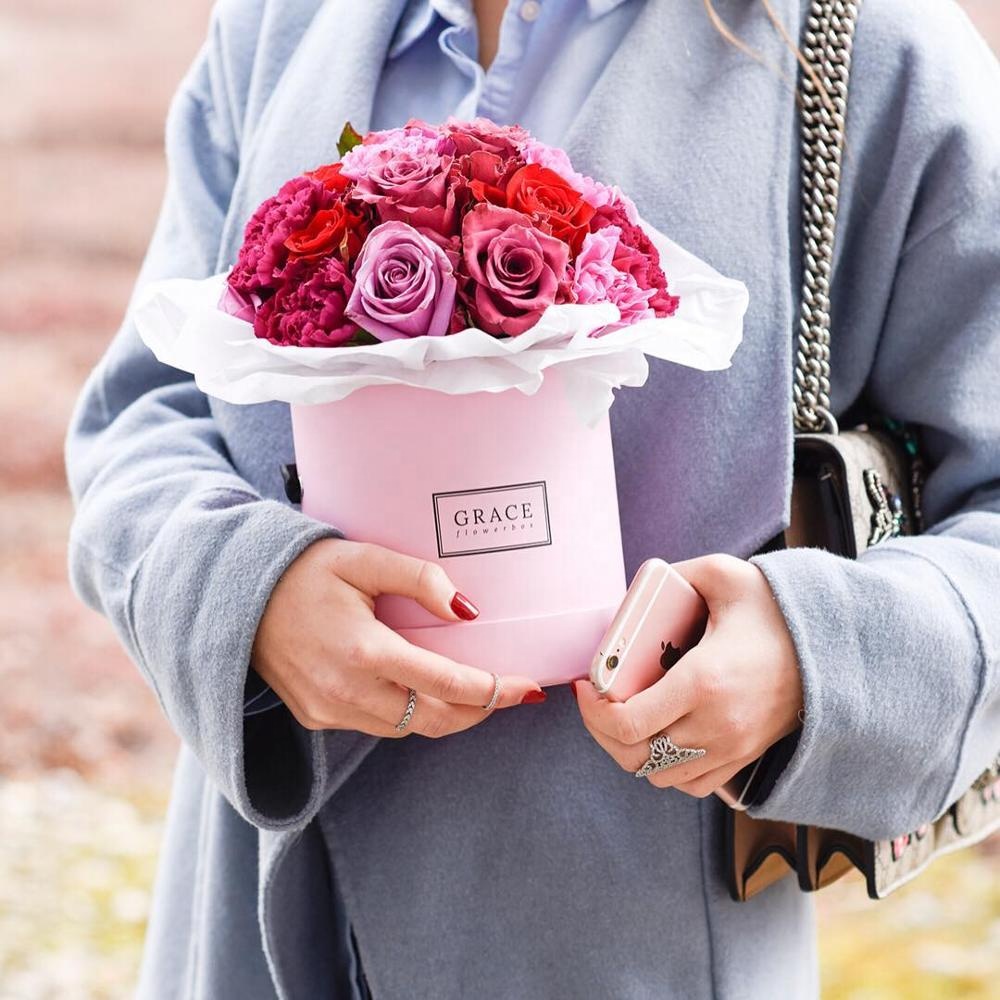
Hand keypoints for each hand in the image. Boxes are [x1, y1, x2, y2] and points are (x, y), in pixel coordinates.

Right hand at [252, 539, 543, 736]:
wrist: (235, 598)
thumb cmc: (304, 571)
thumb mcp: (363, 559)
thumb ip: (419, 579)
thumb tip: (468, 610)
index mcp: (364, 651)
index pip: (447, 685)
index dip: (495, 690)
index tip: (529, 688)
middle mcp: (348, 691)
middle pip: (434, 719)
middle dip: (478, 711)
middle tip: (510, 692)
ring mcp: (329, 710)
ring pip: (407, 729)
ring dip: (444, 714)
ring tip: (473, 690)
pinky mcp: (316, 717)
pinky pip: (377, 726)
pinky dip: (407, 713)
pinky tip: (420, 689)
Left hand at [574, 555, 802, 797]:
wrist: (836, 648)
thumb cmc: (776, 610)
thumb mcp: (723, 575)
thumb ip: (675, 574)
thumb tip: (636, 587)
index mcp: (703, 682)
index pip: (629, 724)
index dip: (594, 711)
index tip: (587, 684)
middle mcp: (716, 725)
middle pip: (635, 756)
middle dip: (602, 731)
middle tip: (596, 701)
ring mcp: (732, 749)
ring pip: (658, 775)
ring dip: (632, 750)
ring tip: (623, 715)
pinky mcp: (744, 759)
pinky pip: (689, 783)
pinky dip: (664, 767)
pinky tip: (658, 734)